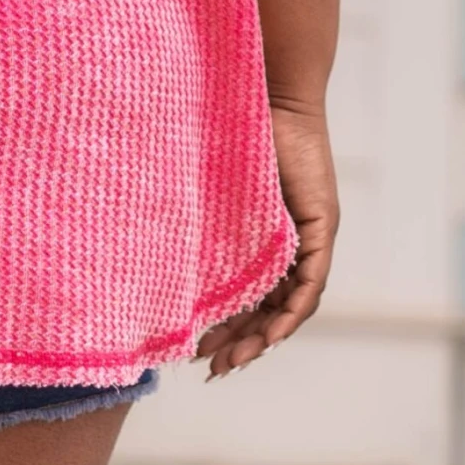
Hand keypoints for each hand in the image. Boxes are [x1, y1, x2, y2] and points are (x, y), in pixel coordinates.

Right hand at [197, 100, 337, 380]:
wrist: (264, 93)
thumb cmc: (228, 132)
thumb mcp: (208, 193)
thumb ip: (196, 222)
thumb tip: (145, 248)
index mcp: (260, 241)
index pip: (249, 299)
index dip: (228, 329)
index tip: (199, 353)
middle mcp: (288, 246)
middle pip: (270, 310)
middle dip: (243, 344)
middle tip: (215, 370)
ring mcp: (308, 238)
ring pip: (291, 305)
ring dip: (265, 337)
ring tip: (236, 361)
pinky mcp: (319, 226)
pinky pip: (311, 281)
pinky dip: (293, 310)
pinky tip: (275, 333)